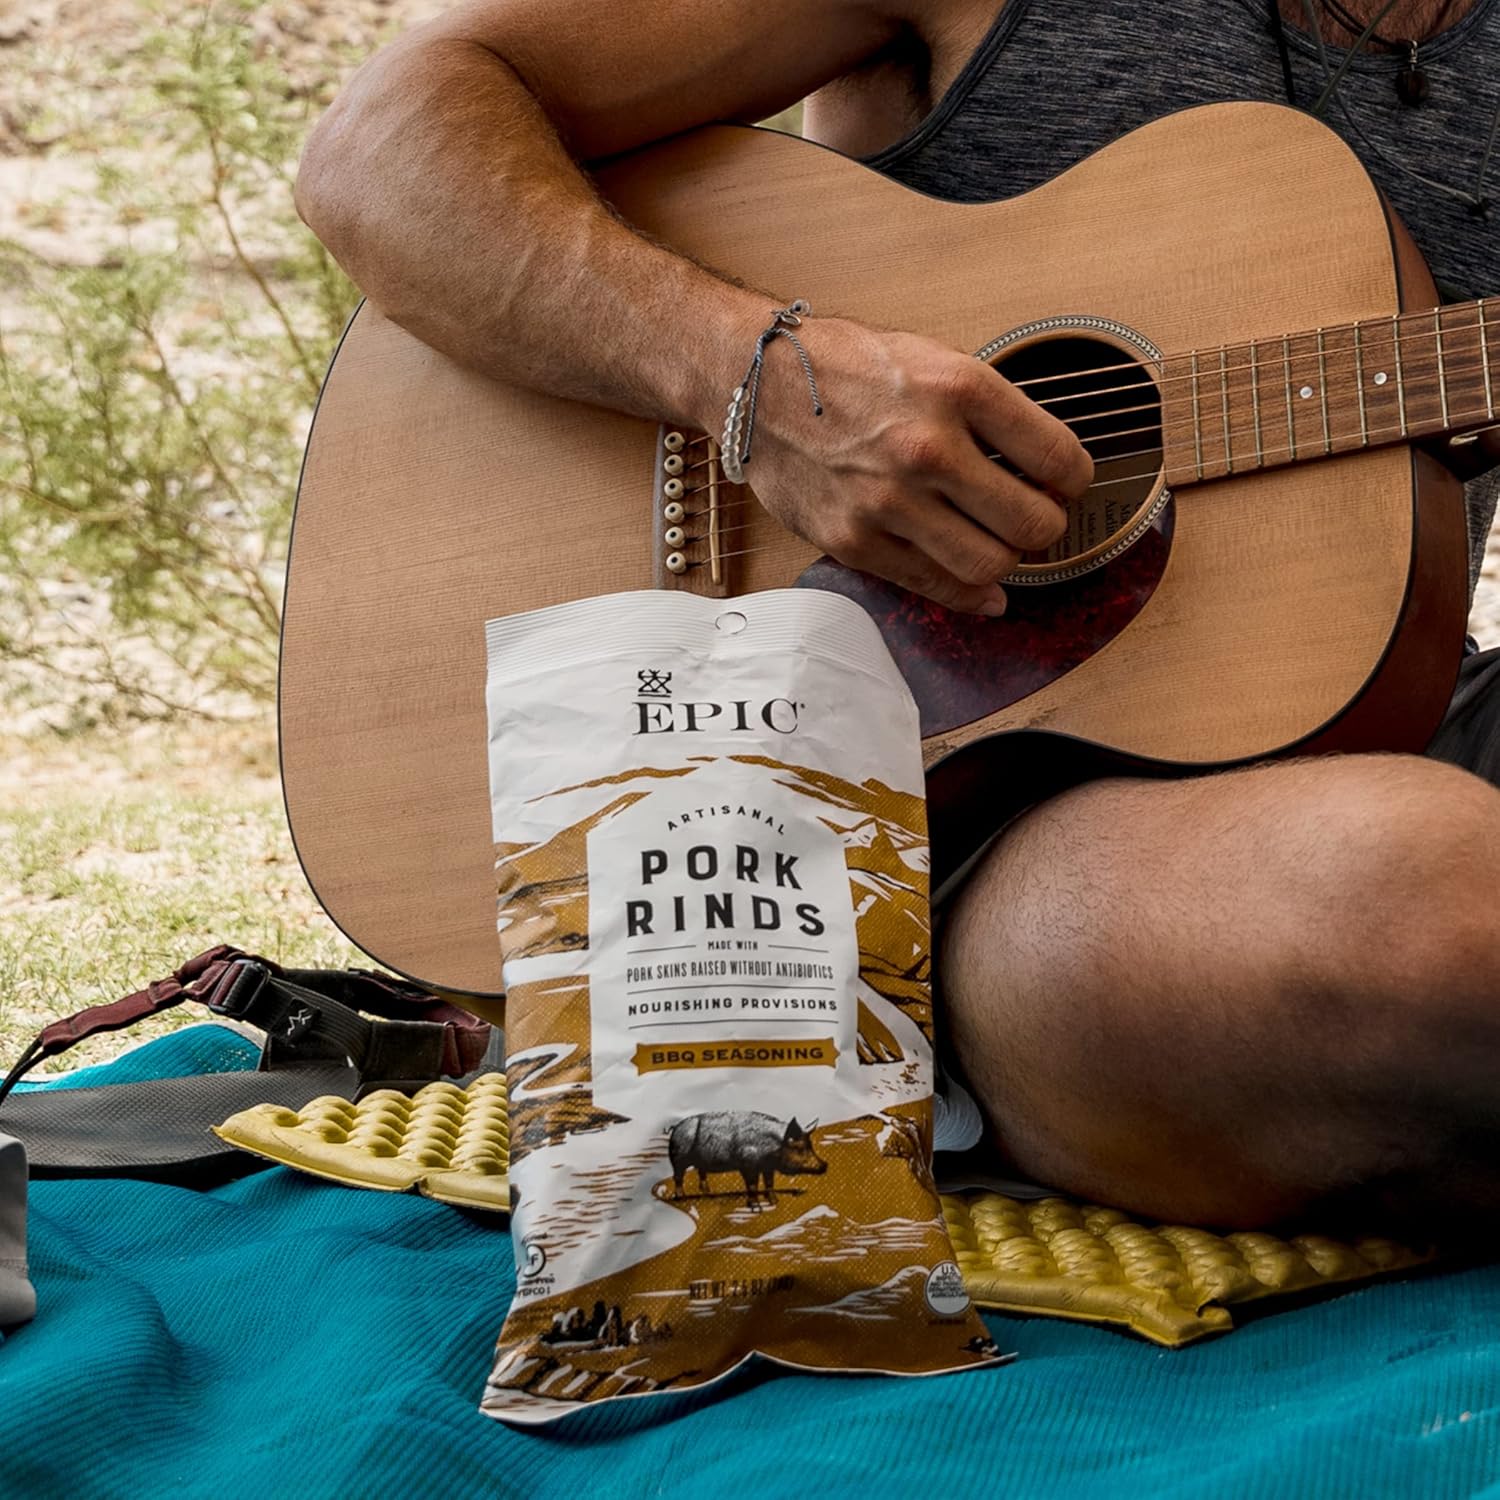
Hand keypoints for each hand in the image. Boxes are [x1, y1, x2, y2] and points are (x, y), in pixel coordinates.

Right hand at [707, 316, 1093, 613]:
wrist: (754, 383)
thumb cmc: (842, 367)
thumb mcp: (929, 358)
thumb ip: (986, 411)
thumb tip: (1040, 466)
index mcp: (957, 389)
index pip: (1057, 458)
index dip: (1075, 480)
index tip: (1066, 485)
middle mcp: (926, 447)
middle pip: (1031, 523)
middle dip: (1046, 528)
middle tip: (1035, 519)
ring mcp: (888, 501)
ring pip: (989, 565)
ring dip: (1007, 562)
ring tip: (998, 545)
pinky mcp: (854, 540)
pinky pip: (934, 586)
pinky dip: (970, 596)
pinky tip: (982, 592)